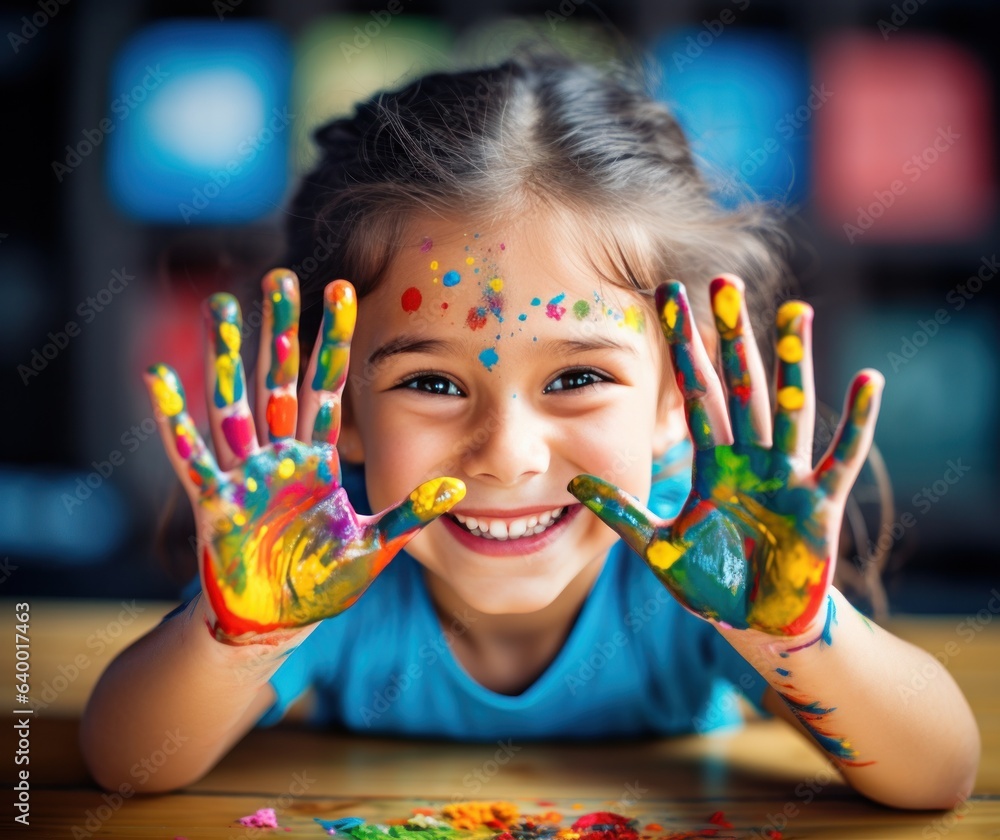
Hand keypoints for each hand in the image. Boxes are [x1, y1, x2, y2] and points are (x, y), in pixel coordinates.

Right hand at [145, 270, 464, 643]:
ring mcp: (245, 475)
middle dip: (281, 331)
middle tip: (282, 275)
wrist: (277, 622)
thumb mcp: (373, 545)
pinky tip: (159, 375)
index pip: (329, 388)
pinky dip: (174, 418)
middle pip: (280, 380)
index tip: (343, 290)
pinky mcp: (216, 502)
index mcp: (317, 460)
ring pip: (235, 404)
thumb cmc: (322, 583)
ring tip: (222, 307)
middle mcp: (279, 457)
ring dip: (228, 358)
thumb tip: (458, 485)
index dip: (334, 342)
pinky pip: (192, 454)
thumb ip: (410, 513)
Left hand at [568, 275, 882, 636]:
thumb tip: (573, 482)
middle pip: (739, 387)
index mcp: (711, 465)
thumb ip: (622, 512)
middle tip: (723, 280)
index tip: (669, 300)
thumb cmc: (712, 585)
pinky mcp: (818, 505)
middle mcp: (748, 460)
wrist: (756, 624)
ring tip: (794, 312)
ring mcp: (785, 478)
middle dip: (730, 337)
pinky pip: (841, 457)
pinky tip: (867, 379)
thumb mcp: (657, 547)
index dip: (682, 349)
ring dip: (792, 364)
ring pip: (789, 409)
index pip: (693, 395)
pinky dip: (856, 422)